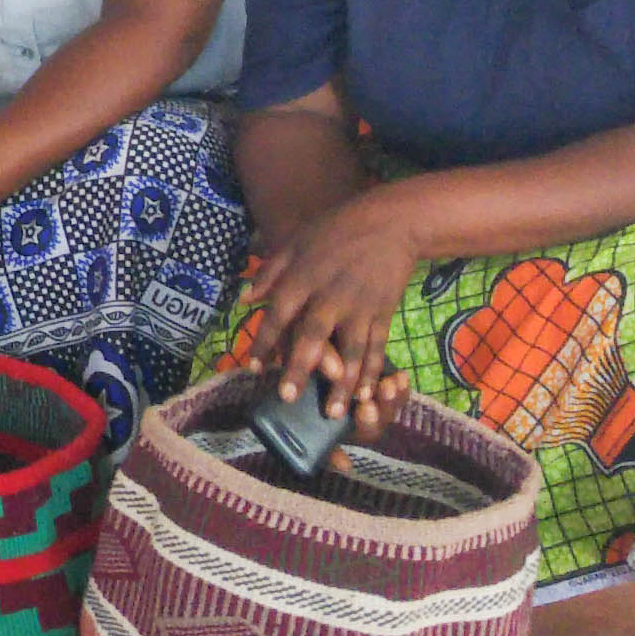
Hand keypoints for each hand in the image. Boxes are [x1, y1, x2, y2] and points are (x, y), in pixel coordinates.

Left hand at [239, 182, 428, 433]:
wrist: (391, 222)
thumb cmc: (337, 229)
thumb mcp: (296, 241)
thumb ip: (270, 272)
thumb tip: (243, 300)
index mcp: (304, 277)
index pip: (279, 314)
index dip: (264, 340)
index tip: (252, 367)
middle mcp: (330, 295)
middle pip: (312, 336)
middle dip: (299, 368)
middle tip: (286, 398)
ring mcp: (360, 306)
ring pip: (349, 350)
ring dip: (342, 383)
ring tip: (335, 413)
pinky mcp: (383, 312)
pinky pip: (377, 347)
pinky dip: (372, 372)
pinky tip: (367, 395)